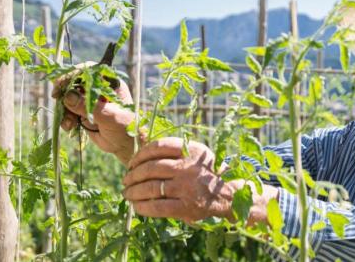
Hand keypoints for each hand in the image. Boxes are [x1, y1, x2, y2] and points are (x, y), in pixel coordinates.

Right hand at [52, 67, 138, 165]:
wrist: (125, 145)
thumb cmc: (125, 128)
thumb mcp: (110, 117)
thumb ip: (89, 106)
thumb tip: (68, 96)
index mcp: (111, 83)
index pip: (89, 70)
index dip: (73, 74)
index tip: (61, 84)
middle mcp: (99, 88)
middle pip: (74, 82)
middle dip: (64, 92)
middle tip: (57, 101)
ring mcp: (90, 100)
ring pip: (68, 97)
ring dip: (64, 109)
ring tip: (69, 123)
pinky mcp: (83, 111)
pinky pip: (68, 110)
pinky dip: (65, 117)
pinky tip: (70, 127)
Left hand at [122, 138, 277, 223]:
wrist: (228, 195)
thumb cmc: (206, 173)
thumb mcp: (196, 154)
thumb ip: (175, 149)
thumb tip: (141, 148)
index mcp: (191, 149)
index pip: (158, 147)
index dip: (140, 155)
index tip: (132, 162)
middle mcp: (189, 167)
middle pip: (150, 168)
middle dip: (133, 174)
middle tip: (126, 180)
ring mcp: (187, 187)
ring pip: (150, 187)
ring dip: (134, 191)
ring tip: (127, 193)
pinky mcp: (186, 206)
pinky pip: (157, 206)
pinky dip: (142, 207)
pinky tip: (136, 206)